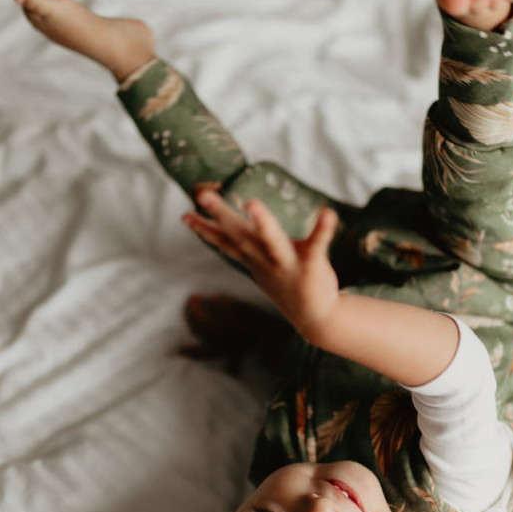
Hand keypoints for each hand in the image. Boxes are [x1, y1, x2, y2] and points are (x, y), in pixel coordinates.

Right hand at [181, 189, 339, 340]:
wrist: (315, 316)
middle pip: (240, 235)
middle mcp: (265, 259)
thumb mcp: (261, 262)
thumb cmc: (288, 282)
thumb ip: (246, 243)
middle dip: (221, 216)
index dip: (205, 229)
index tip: (184, 216)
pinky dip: (322, 230)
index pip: (225, 242)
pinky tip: (328, 214)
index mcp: (254, 256)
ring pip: (272, 241)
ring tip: (252, 204)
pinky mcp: (311, 265)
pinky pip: (317, 245)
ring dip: (262, 223)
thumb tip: (234, 224)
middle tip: (203, 195)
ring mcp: (287, 263)